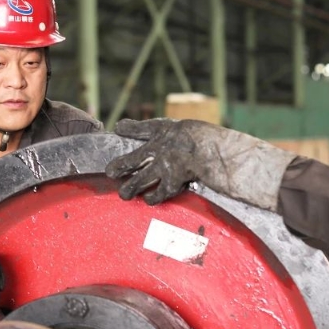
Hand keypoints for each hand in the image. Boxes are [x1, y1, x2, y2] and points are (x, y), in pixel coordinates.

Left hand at [105, 118, 296, 210]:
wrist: (218, 153)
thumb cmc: (214, 143)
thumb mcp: (197, 133)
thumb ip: (182, 139)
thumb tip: (174, 147)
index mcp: (169, 130)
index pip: (146, 128)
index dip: (131, 128)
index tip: (120, 128)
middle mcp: (161, 146)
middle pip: (133, 157)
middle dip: (121, 165)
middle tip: (110, 171)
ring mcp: (163, 165)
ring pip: (139, 179)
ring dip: (130, 187)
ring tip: (123, 194)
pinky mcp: (171, 181)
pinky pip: (159, 192)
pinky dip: (154, 197)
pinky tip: (149, 201)